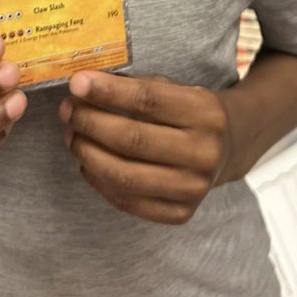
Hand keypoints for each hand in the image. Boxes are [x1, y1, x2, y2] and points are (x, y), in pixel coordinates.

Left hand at [58, 72, 230, 224]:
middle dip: (90, 122)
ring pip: (125, 175)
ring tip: (71, 135)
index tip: (76, 83)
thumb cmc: (188, 111)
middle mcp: (204, 152)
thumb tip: (83, 87)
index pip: (147, 100)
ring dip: (88, 153)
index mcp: (205, 112)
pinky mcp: (181, 213)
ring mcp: (194, 187)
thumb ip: (134, 86)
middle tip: (67, 110)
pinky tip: (86, 162)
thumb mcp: (174, 88)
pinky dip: (99, 181)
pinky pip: (128, 201)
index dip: (107, 91)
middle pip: (132, 139)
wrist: (228, 147)